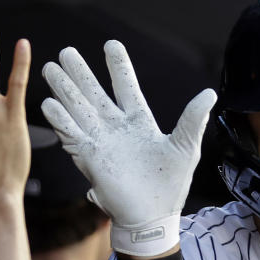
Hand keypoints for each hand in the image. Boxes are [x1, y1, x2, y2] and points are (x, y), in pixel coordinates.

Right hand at [41, 41, 216, 256]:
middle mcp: (116, 128)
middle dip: (81, 73)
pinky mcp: (90, 158)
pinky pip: (71, 134)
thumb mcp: (186, 147)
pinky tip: (48, 103)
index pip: (126, 86)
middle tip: (67, 52)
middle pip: (94, 93)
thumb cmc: (171, 185)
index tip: (111, 44)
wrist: (153, 216)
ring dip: (64, 89)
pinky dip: (60, 119)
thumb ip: (193, 119)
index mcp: (140, 122)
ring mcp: (101, 141)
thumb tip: (210, 93)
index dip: (118, 66)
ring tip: (50, 67)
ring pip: (78, 108)